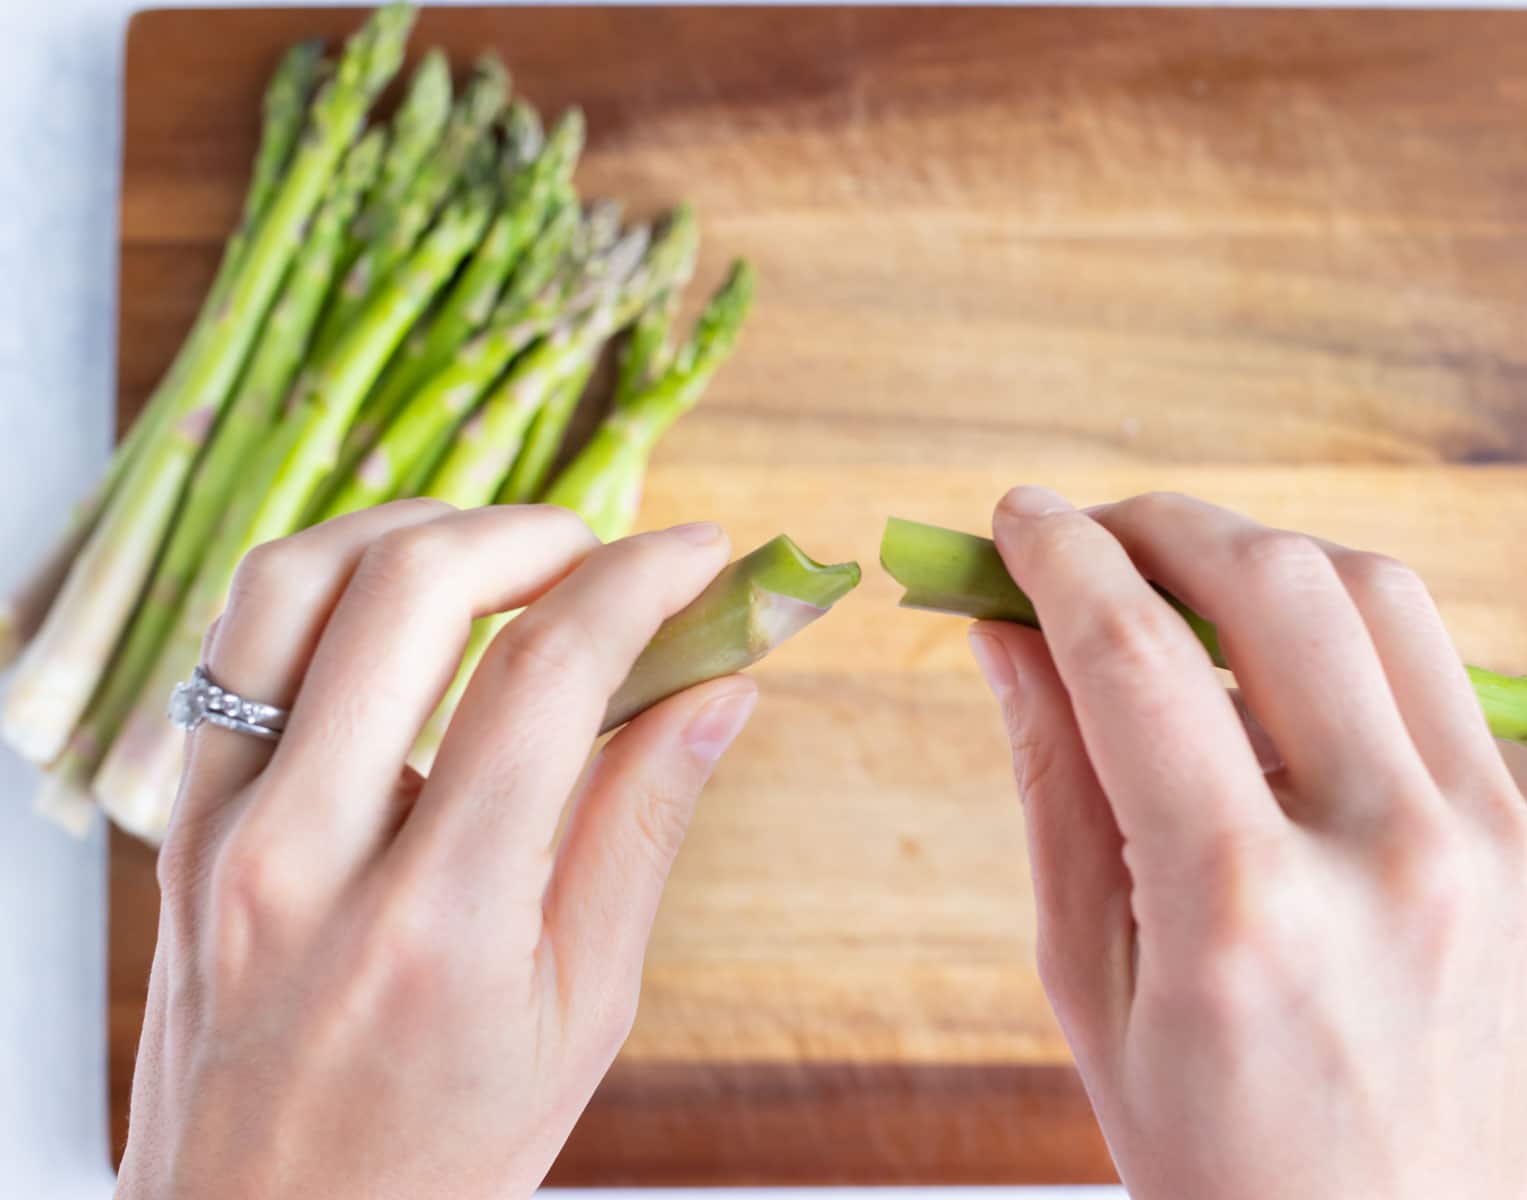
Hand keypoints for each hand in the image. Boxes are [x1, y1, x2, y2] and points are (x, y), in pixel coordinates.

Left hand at [116, 501, 758, 1199]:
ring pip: (293, 582)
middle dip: (535, 532)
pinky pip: (239, 647)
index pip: (545, 677)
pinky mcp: (176, 823)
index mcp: (435, 924)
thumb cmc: (441, 1150)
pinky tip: (405, 618)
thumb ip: (644, 825)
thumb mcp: (583, 1010)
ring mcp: (216, 833)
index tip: (704, 554)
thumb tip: (723, 686)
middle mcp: (302, 859)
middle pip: (408, 588)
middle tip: (607, 556)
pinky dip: (332, 590)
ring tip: (505, 561)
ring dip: (417, 532)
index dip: (641, 583)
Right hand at [968, 487, 1526, 1199]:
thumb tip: (1006, 633)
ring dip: (1256, 553)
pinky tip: (1266, 656)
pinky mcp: (1526, 841)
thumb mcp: (1091, 981)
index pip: (1136, 660)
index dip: (1060, 561)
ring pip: (1373, 591)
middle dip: (1158, 525)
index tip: (1011, 519)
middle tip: (1083, 537)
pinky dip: (1336, 621)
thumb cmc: (1214, 1155)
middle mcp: (1385, 852)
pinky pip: (1430, 665)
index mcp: (1244, 909)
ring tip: (1171, 584)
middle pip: (1274, 583)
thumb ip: (1053, 782)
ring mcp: (1482, 840)